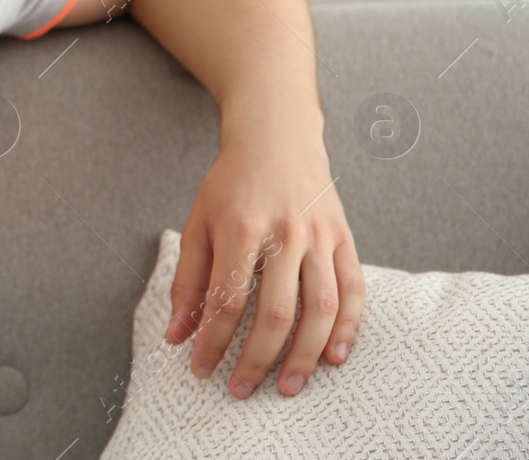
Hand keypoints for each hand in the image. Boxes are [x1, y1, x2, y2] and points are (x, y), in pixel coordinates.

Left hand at [163, 131, 365, 398]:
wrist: (276, 138)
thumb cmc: (231, 184)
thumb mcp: (198, 222)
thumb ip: (188, 280)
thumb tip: (177, 334)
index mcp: (241, 228)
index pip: (228, 301)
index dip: (213, 341)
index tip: (200, 369)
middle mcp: (285, 233)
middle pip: (276, 312)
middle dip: (257, 359)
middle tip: (242, 390)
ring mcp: (320, 236)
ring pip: (319, 308)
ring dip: (304, 355)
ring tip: (289, 386)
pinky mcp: (344, 237)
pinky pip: (351, 289)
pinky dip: (347, 326)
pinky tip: (334, 356)